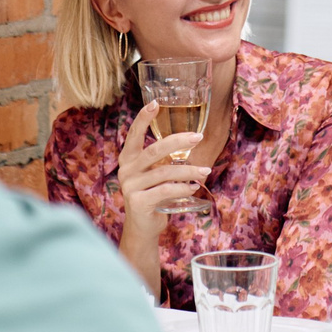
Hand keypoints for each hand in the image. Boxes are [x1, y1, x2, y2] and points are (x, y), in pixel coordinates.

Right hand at [115, 104, 207, 294]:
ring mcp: (130, 186)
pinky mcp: (138, 202)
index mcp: (128, 159)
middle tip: (198, 137)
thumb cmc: (152, 195)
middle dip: (178, 141)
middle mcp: (126, 170)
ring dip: (189, 170)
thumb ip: (162, 159)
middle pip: (154, 150)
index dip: (143, 118)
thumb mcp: (154, 174)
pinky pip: (165, 190)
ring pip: (164, 172)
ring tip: (205, 171)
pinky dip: (182, 188)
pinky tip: (194, 187)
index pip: (133, 134)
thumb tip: (190, 140)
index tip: (155, 103)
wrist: (143, 228)